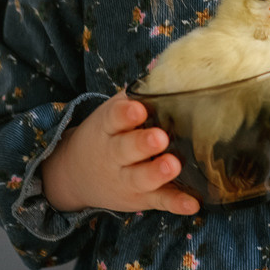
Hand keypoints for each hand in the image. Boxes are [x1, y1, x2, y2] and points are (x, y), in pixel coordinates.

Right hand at [41, 93, 200, 215]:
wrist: (76, 174)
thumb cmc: (107, 135)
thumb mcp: (112, 113)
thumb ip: (136, 96)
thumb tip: (165, 66)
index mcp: (107, 127)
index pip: (113, 118)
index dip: (124, 115)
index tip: (138, 109)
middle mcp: (114, 154)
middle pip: (125, 149)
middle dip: (141, 144)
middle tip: (160, 137)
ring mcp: (127, 178)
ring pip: (140, 177)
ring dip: (157, 173)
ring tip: (172, 165)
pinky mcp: (141, 198)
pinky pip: (159, 201)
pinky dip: (175, 204)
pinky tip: (193, 203)